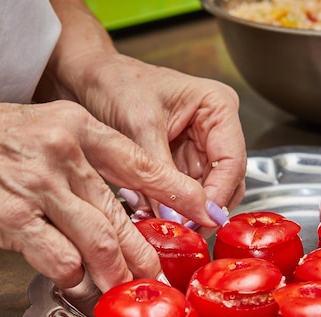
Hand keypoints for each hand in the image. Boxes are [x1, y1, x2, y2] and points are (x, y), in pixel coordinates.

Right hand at [0, 101, 217, 291]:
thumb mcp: (45, 134)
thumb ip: (86, 167)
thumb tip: (123, 209)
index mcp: (78, 127)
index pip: (143, 164)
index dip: (180, 191)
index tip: (206, 211)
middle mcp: (63, 150)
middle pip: (123, 214)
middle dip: (146, 253)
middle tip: (162, 275)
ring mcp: (38, 182)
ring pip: (99, 240)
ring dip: (116, 274)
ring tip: (125, 290)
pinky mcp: (11, 216)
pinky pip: (59, 258)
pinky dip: (74, 279)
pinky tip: (78, 285)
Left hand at [35, 0, 245, 214]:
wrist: (88, 79)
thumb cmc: (115, 83)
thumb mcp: (140, 125)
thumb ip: (161, 172)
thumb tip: (178, 215)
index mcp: (218, 107)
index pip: (232, 161)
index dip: (219, 194)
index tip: (200, 220)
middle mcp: (215, 129)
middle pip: (226, 181)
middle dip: (203, 208)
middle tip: (183, 233)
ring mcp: (199, 148)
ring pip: (206, 192)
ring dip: (185, 211)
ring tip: (163, 225)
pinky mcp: (181, 162)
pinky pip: (184, 192)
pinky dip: (170, 206)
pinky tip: (152, 215)